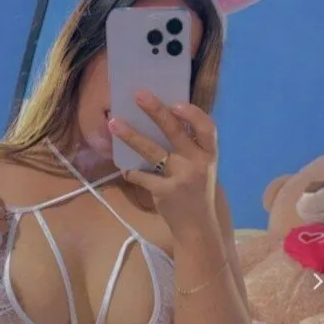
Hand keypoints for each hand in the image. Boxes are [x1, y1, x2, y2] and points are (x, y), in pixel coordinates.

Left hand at [108, 90, 217, 239]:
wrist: (199, 228)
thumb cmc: (197, 191)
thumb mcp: (203, 167)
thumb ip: (190, 147)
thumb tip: (163, 118)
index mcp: (209, 154)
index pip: (207, 128)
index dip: (192, 113)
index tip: (175, 102)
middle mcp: (198, 164)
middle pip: (176, 132)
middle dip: (156, 111)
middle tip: (138, 95)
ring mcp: (182, 178)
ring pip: (153, 152)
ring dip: (131, 135)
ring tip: (114, 123)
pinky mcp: (165, 193)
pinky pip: (143, 177)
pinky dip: (132, 172)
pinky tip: (125, 169)